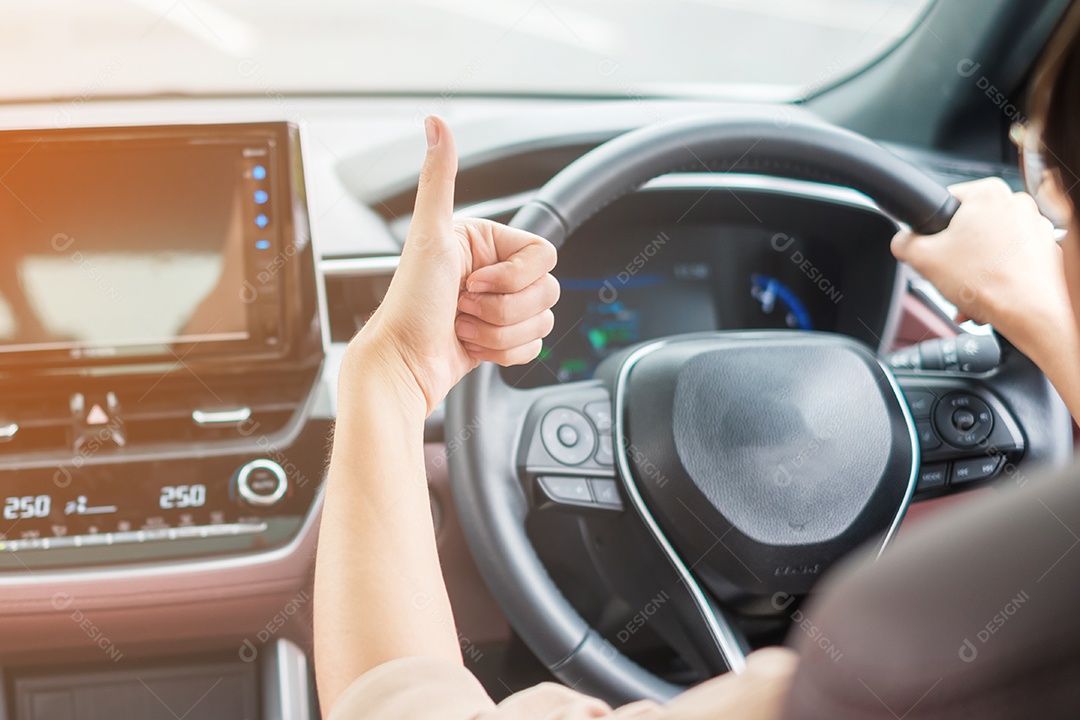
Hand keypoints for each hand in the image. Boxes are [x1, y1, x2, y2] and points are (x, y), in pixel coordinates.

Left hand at [348, 116, 558, 414]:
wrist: (401, 364)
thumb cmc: (409, 304)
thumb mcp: (428, 235)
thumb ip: (439, 178)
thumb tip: (436, 121)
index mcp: (483, 243)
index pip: (543, 257)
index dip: (513, 277)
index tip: (473, 281)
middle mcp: (493, 272)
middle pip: (547, 292)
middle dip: (503, 309)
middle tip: (462, 306)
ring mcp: (497, 307)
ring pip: (541, 321)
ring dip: (498, 332)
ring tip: (461, 326)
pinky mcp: (498, 339)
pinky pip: (532, 347)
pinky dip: (502, 353)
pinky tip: (470, 345)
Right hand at [891, 178, 1068, 352]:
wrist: (1029, 313)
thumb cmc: (988, 283)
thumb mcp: (924, 260)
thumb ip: (904, 243)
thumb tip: (902, 242)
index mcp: (988, 194)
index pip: (947, 202)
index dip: (933, 229)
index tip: (933, 249)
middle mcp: (1017, 204)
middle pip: (970, 228)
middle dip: (956, 256)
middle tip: (949, 276)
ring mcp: (1036, 227)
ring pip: (991, 247)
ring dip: (975, 271)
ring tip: (967, 294)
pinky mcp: (1045, 251)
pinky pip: (1011, 260)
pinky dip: (997, 277)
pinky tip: (986, 297)